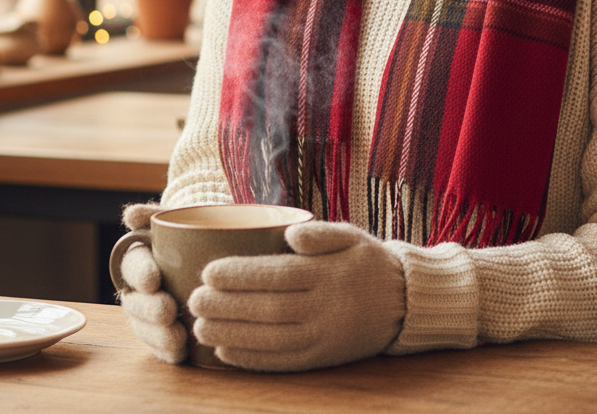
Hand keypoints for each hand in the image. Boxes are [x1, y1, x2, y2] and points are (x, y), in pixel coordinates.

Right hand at [115, 203, 186, 363]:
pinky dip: (169, 353)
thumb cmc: (199, 230)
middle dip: (148, 309)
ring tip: (176, 337)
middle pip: (135, 302)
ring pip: (144, 329)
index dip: (139, 273)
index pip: (131, 265)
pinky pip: (161, 348)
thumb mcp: (183, 217)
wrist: (222, 247)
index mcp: (139, 258)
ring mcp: (150, 314)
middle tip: (167, 310)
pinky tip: (182, 354)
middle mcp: (139, 289)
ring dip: (157, 336)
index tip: (154, 279)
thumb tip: (131, 214)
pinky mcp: (165, 334)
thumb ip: (156, 215)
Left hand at [189, 221, 404, 371]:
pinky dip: (250, 360)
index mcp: (328, 274)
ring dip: (230, 335)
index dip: (240, 275)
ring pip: (268, 340)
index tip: (208, 271)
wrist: (404, 303)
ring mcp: (322, 338)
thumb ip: (320, 233)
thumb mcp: (352, 235)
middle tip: (192, 300)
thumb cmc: (368, 263)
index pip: (276, 275)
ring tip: (199, 327)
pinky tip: (224, 353)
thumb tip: (289, 234)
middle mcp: (323, 309)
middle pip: (267, 309)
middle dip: (225, 306)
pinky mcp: (321, 359)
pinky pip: (281, 363)